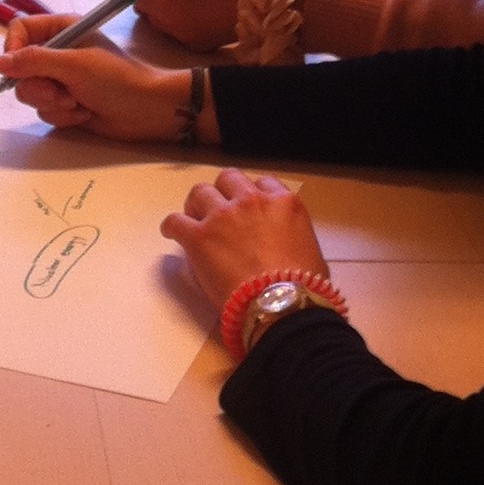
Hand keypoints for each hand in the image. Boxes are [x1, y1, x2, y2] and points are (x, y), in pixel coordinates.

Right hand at [0, 15, 194, 140]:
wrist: (148, 111)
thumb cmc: (117, 79)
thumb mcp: (74, 65)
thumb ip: (34, 61)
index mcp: (63, 29)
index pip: (20, 30)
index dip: (13, 50)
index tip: (16, 70)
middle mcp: (58, 52)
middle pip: (20, 68)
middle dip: (38, 86)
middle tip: (60, 93)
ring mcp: (61, 79)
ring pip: (30, 93)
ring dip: (52, 103)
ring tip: (78, 104)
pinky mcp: (65, 102)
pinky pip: (45, 110)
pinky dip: (63, 115)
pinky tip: (85, 113)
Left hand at [161, 167, 329, 308]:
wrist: (282, 305)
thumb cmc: (304, 286)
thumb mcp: (311, 250)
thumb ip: (293, 235)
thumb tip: (285, 245)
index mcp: (283, 203)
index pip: (263, 184)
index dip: (252, 195)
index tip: (246, 208)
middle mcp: (252, 201)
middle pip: (229, 179)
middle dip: (222, 192)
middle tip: (218, 210)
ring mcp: (223, 216)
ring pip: (199, 192)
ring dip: (196, 204)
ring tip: (194, 219)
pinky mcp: (198, 236)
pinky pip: (175, 221)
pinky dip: (172, 226)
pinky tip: (173, 233)